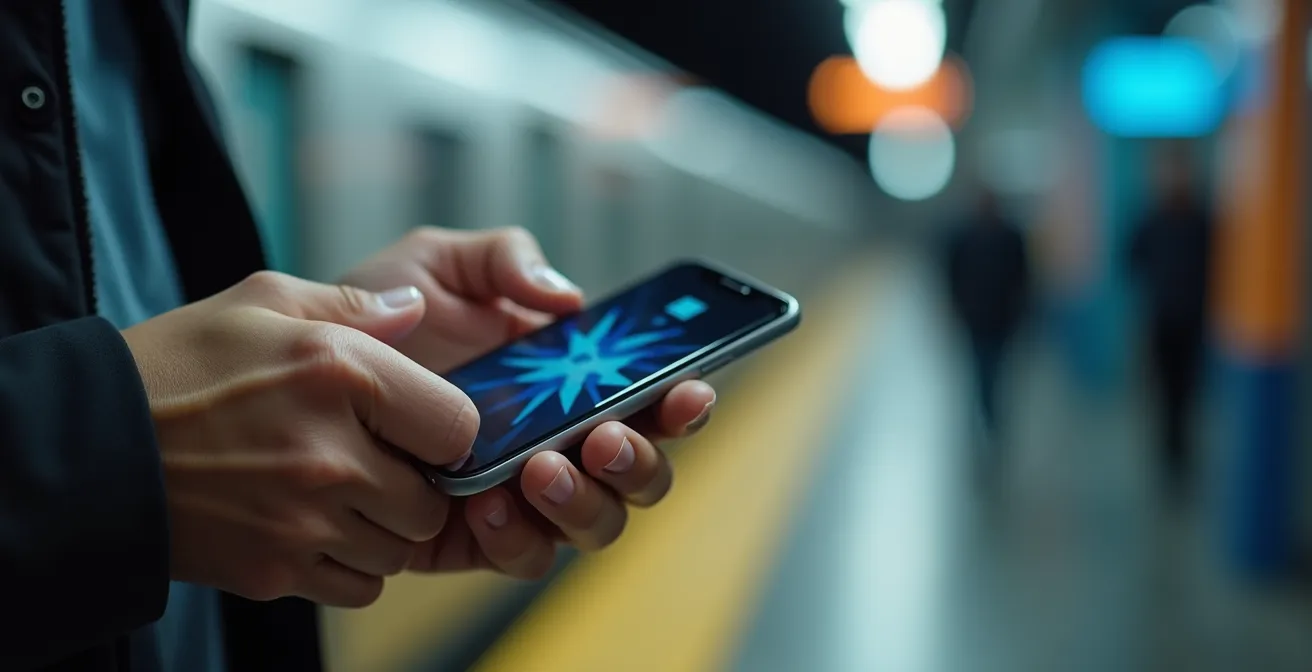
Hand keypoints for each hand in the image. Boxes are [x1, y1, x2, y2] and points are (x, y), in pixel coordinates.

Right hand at [123, 271, 477, 606]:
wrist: (87, 446)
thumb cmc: (178, 364)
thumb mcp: (261, 302)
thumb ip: (353, 305)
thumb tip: (419, 309)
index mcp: (341, 372)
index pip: (458, 426)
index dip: (444, 427)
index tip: (417, 425)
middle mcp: (331, 453)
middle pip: (432, 501)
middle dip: (416, 486)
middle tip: (378, 465)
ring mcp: (303, 521)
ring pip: (399, 550)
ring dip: (383, 529)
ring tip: (341, 496)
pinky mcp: (274, 571)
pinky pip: (358, 586)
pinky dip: (350, 566)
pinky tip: (316, 530)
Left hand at [342, 227, 716, 577]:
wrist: (304, 376)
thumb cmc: (382, 318)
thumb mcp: (440, 264)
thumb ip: (505, 258)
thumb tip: (565, 298)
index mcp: (571, 380)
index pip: (650, 398)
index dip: (681, 400)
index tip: (686, 388)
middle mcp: (563, 442)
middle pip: (643, 473)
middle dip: (640, 461)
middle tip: (603, 438)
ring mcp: (527, 495)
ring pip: (598, 524)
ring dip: (584, 501)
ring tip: (539, 470)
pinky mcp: (481, 538)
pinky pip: (525, 554)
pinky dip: (519, 536)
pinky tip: (487, 505)